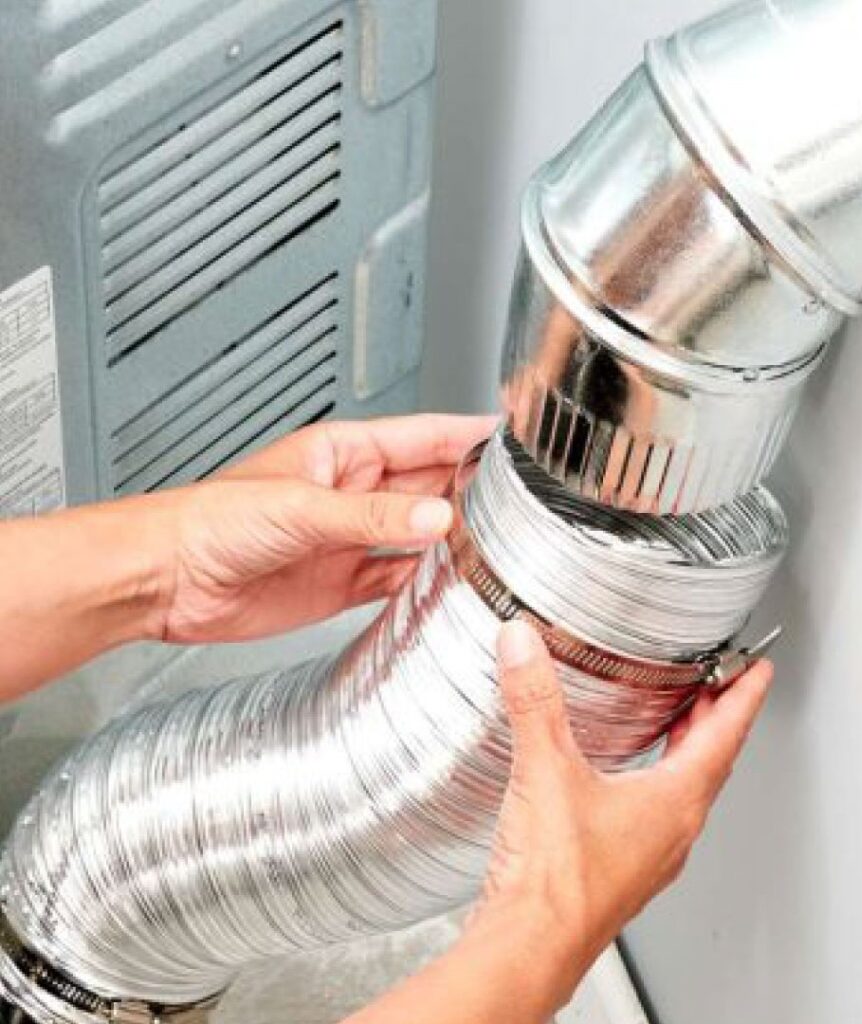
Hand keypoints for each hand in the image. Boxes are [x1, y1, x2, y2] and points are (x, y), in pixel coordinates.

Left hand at [160, 414, 494, 643]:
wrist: (169, 579)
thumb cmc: (211, 520)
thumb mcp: (300, 508)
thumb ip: (372, 517)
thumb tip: (436, 519)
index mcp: (343, 455)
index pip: (421, 436)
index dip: (466, 434)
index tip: (509, 436)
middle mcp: (352, 495)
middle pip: (428, 486)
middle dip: (470, 490)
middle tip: (518, 500)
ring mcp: (349, 540)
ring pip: (418, 534)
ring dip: (451, 538)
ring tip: (494, 542)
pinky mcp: (341, 584)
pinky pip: (395, 580)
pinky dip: (422, 583)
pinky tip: (446, 582)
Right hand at [467, 620, 773, 1016]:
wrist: (528, 948)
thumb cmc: (555, 884)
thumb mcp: (546, 770)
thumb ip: (535, 700)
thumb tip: (525, 647)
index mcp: (674, 803)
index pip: (726, 736)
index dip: (744, 697)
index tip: (759, 672)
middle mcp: (671, 832)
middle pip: (709, 763)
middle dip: (715, 718)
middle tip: (718, 686)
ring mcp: (647, 856)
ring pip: (682, 793)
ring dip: (685, 752)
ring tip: (674, 724)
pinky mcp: (619, 872)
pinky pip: (652, 817)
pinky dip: (651, 784)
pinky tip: (619, 781)